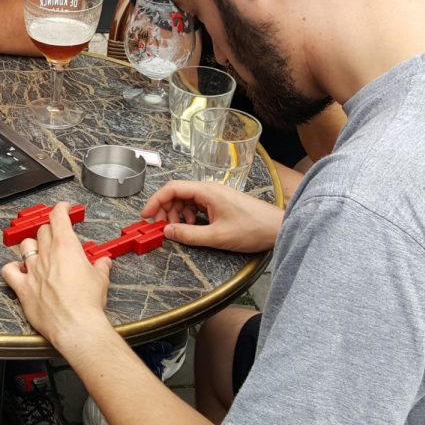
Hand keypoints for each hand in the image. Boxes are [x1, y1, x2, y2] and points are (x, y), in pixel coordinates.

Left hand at [0, 203, 113, 349]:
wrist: (75, 326)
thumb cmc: (87, 304)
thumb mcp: (101, 280)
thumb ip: (100, 267)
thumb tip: (104, 262)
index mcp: (66, 247)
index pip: (58, 217)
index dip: (61, 208)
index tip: (64, 208)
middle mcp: (46, 255)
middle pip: (43, 231)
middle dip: (50, 229)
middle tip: (57, 234)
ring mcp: (32, 271)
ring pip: (25, 246)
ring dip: (32, 245)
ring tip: (39, 250)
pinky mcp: (23, 288)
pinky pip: (9, 271)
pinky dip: (12, 267)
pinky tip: (18, 269)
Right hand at [141, 180, 282, 253]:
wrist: (278, 228)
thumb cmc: (253, 228)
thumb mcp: (217, 236)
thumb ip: (189, 234)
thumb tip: (167, 232)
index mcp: (207, 191)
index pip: (172, 188)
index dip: (155, 201)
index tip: (145, 215)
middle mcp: (209, 189)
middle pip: (177, 194)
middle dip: (165, 210)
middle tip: (160, 228)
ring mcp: (215, 196)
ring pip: (186, 200)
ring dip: (177, 214)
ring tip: (178, 230)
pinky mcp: (220, 203)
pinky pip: (197, 206)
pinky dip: (189, 216)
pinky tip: (192, 228)